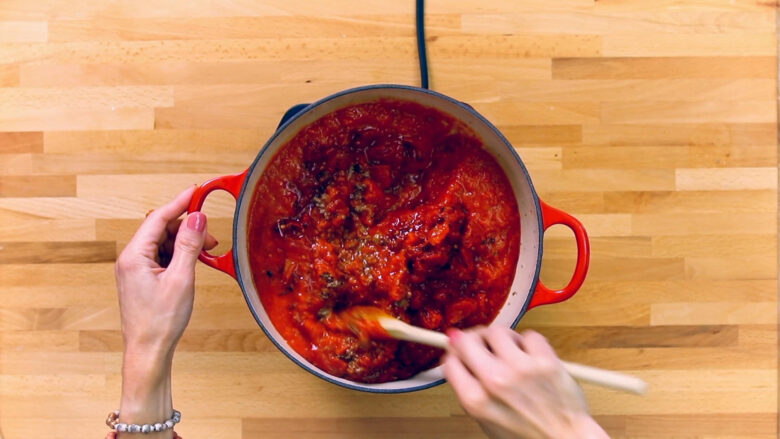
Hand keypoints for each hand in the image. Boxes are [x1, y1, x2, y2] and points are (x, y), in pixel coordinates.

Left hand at [116, 186, 216, 357]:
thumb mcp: (181, 279)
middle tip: (210, 235)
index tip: (197, 191)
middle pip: (161, 228)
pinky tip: (194, 262)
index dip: (179, 202)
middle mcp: (130, 259)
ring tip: (206, 252)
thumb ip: (188, 245)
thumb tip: (197, 218)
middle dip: (187, 227)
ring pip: (163, 242)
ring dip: (185, 242)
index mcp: (133, 256)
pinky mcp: (143, 278)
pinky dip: (180, 255)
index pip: (158, 218)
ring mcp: (135, 269)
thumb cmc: (160, 321)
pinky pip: (162, 256)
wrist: (148, 352)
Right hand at [444, 327, 607, 438]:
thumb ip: (471, 391)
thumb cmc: (526, 435)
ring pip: (497, 331)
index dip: (455, 354)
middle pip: (467, 339)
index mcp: (475, 400)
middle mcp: (494, 381)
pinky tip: (531, 356)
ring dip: (501, 338)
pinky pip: (529, 335)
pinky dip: (529, 343)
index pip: (451, 360)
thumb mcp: (486, 420)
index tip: (460, 351)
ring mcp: (520, 369)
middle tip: (479, 341)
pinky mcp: (545, 361)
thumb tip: (459, 360)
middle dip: (471, 338)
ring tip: (510, 350)